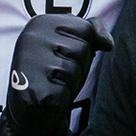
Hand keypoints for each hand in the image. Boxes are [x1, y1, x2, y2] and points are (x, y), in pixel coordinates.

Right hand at [0, 14, 113, 135]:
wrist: (29, 112)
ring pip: (74, 71)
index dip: (82, 49)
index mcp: (41, 23)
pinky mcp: (30, 89)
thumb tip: (107, 43)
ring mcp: (28, 62)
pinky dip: (61, 101)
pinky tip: (47, 100)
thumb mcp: (72, 46)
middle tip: (57, 75)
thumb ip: (91, 31)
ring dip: (70, 84)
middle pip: (81, 49)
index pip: (85, 28)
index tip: (63, 57)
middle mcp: (31, 38)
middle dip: (77, 67)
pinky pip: (65, 93)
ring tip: (52, 86)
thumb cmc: (54, 74)